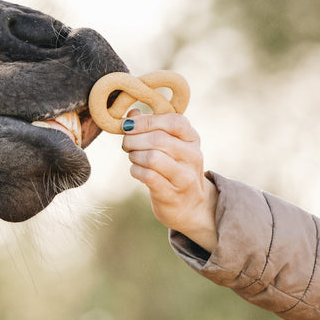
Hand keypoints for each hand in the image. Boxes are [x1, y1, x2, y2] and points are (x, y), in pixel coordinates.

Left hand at [120, 112, 218, 252]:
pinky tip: (137, 170)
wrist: (190, 205)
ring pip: (151, 157)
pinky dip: (135, 170)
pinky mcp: (172, 193)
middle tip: (126, 144)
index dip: (147, 121)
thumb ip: (151, 127)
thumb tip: (131, 114)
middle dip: (133, 140)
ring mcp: (184, 176)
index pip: (174, 121)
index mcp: (192, 138)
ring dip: (134, 156)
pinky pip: (147, 176)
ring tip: (134, 158)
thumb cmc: (173, 168)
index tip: (128, 125)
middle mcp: (193, 156)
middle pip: (158, 139)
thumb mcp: (168, 145)